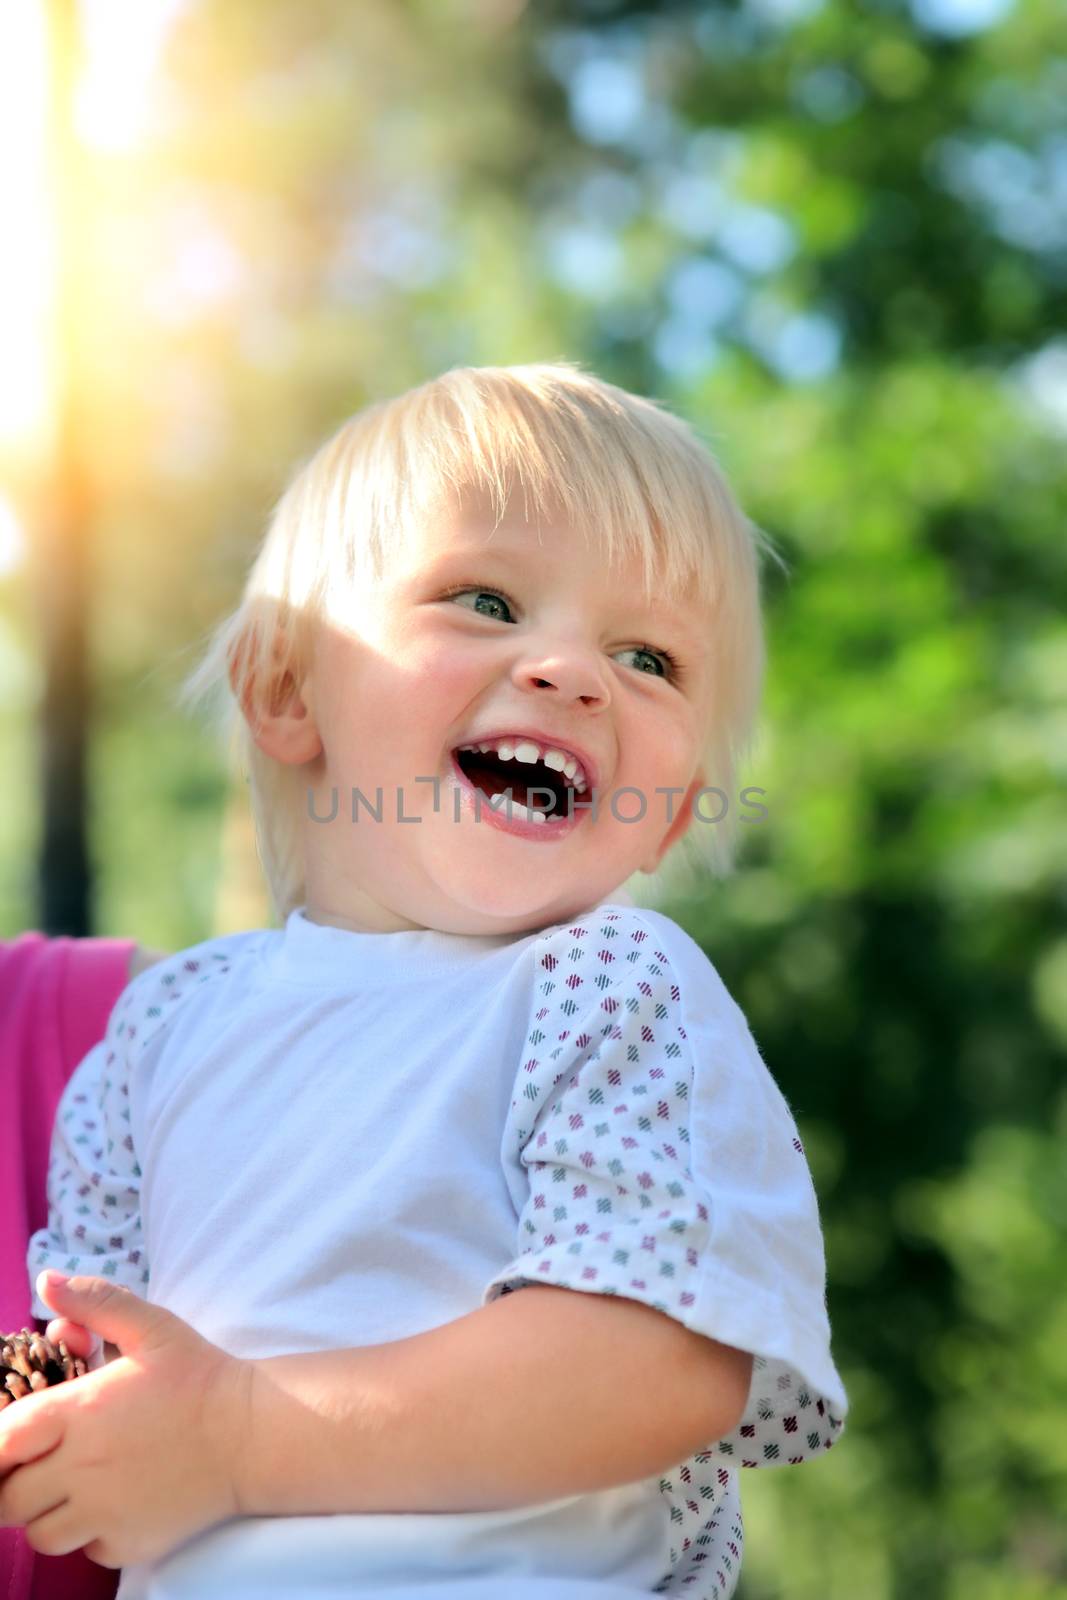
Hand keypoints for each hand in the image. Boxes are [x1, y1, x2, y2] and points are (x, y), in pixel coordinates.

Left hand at [0, 1272, 250, 1568]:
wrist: (253, 1432)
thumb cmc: (200, 1376)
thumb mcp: (152, 1327)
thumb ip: (96, 1302)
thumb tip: (47, 1281)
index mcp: (81, 1412)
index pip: (2, 1442)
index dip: (0, 1445)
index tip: (15, 1439)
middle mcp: (84, 1469)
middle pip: (10, 1499)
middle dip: (15, 1482)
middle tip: (42, 1461)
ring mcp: (105, 1512)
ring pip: (40, 1534)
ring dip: (46, 1512)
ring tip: (74, 1484)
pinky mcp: (129, 1543)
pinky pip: (85, 1550)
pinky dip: (89, 1533)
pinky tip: (113, 1502)